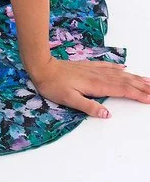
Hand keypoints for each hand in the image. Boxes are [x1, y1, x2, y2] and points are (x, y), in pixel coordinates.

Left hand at [29, 57, 149, 116]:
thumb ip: (88, 107)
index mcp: (95, 85)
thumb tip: (107, 115)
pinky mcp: (88, 66)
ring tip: (147, 80)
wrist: (42, 67)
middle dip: (141, 85)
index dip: (137, 94)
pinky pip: (107, 66)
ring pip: (119, 73)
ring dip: (134, 77)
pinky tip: (124, 68)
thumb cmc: (53, 85)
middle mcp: (98, 76)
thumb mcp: (69, 99)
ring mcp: (93, 70)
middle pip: (124, 81)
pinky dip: (118, 68)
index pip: (121, 90)